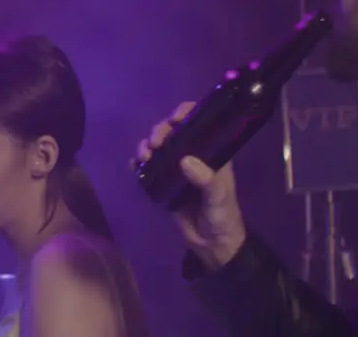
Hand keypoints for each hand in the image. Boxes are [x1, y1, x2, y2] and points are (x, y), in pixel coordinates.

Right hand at [135, 101, 246, 269]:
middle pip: (172, 132)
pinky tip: (134, 166)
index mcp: (211, 152)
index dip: (186, 114)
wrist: (212, 244)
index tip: (174, 119)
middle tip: (156, 144)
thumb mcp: (219, 197)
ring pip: (157, 147)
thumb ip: (206, 179)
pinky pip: (146, 168)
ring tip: (144, 157)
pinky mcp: (161, 183)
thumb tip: (185, 160)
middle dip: (160, 132)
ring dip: (146, 146)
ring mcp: (175, 168)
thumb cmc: (222, 216)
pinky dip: (137, 163)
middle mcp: (192, 155)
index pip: (199, 123)